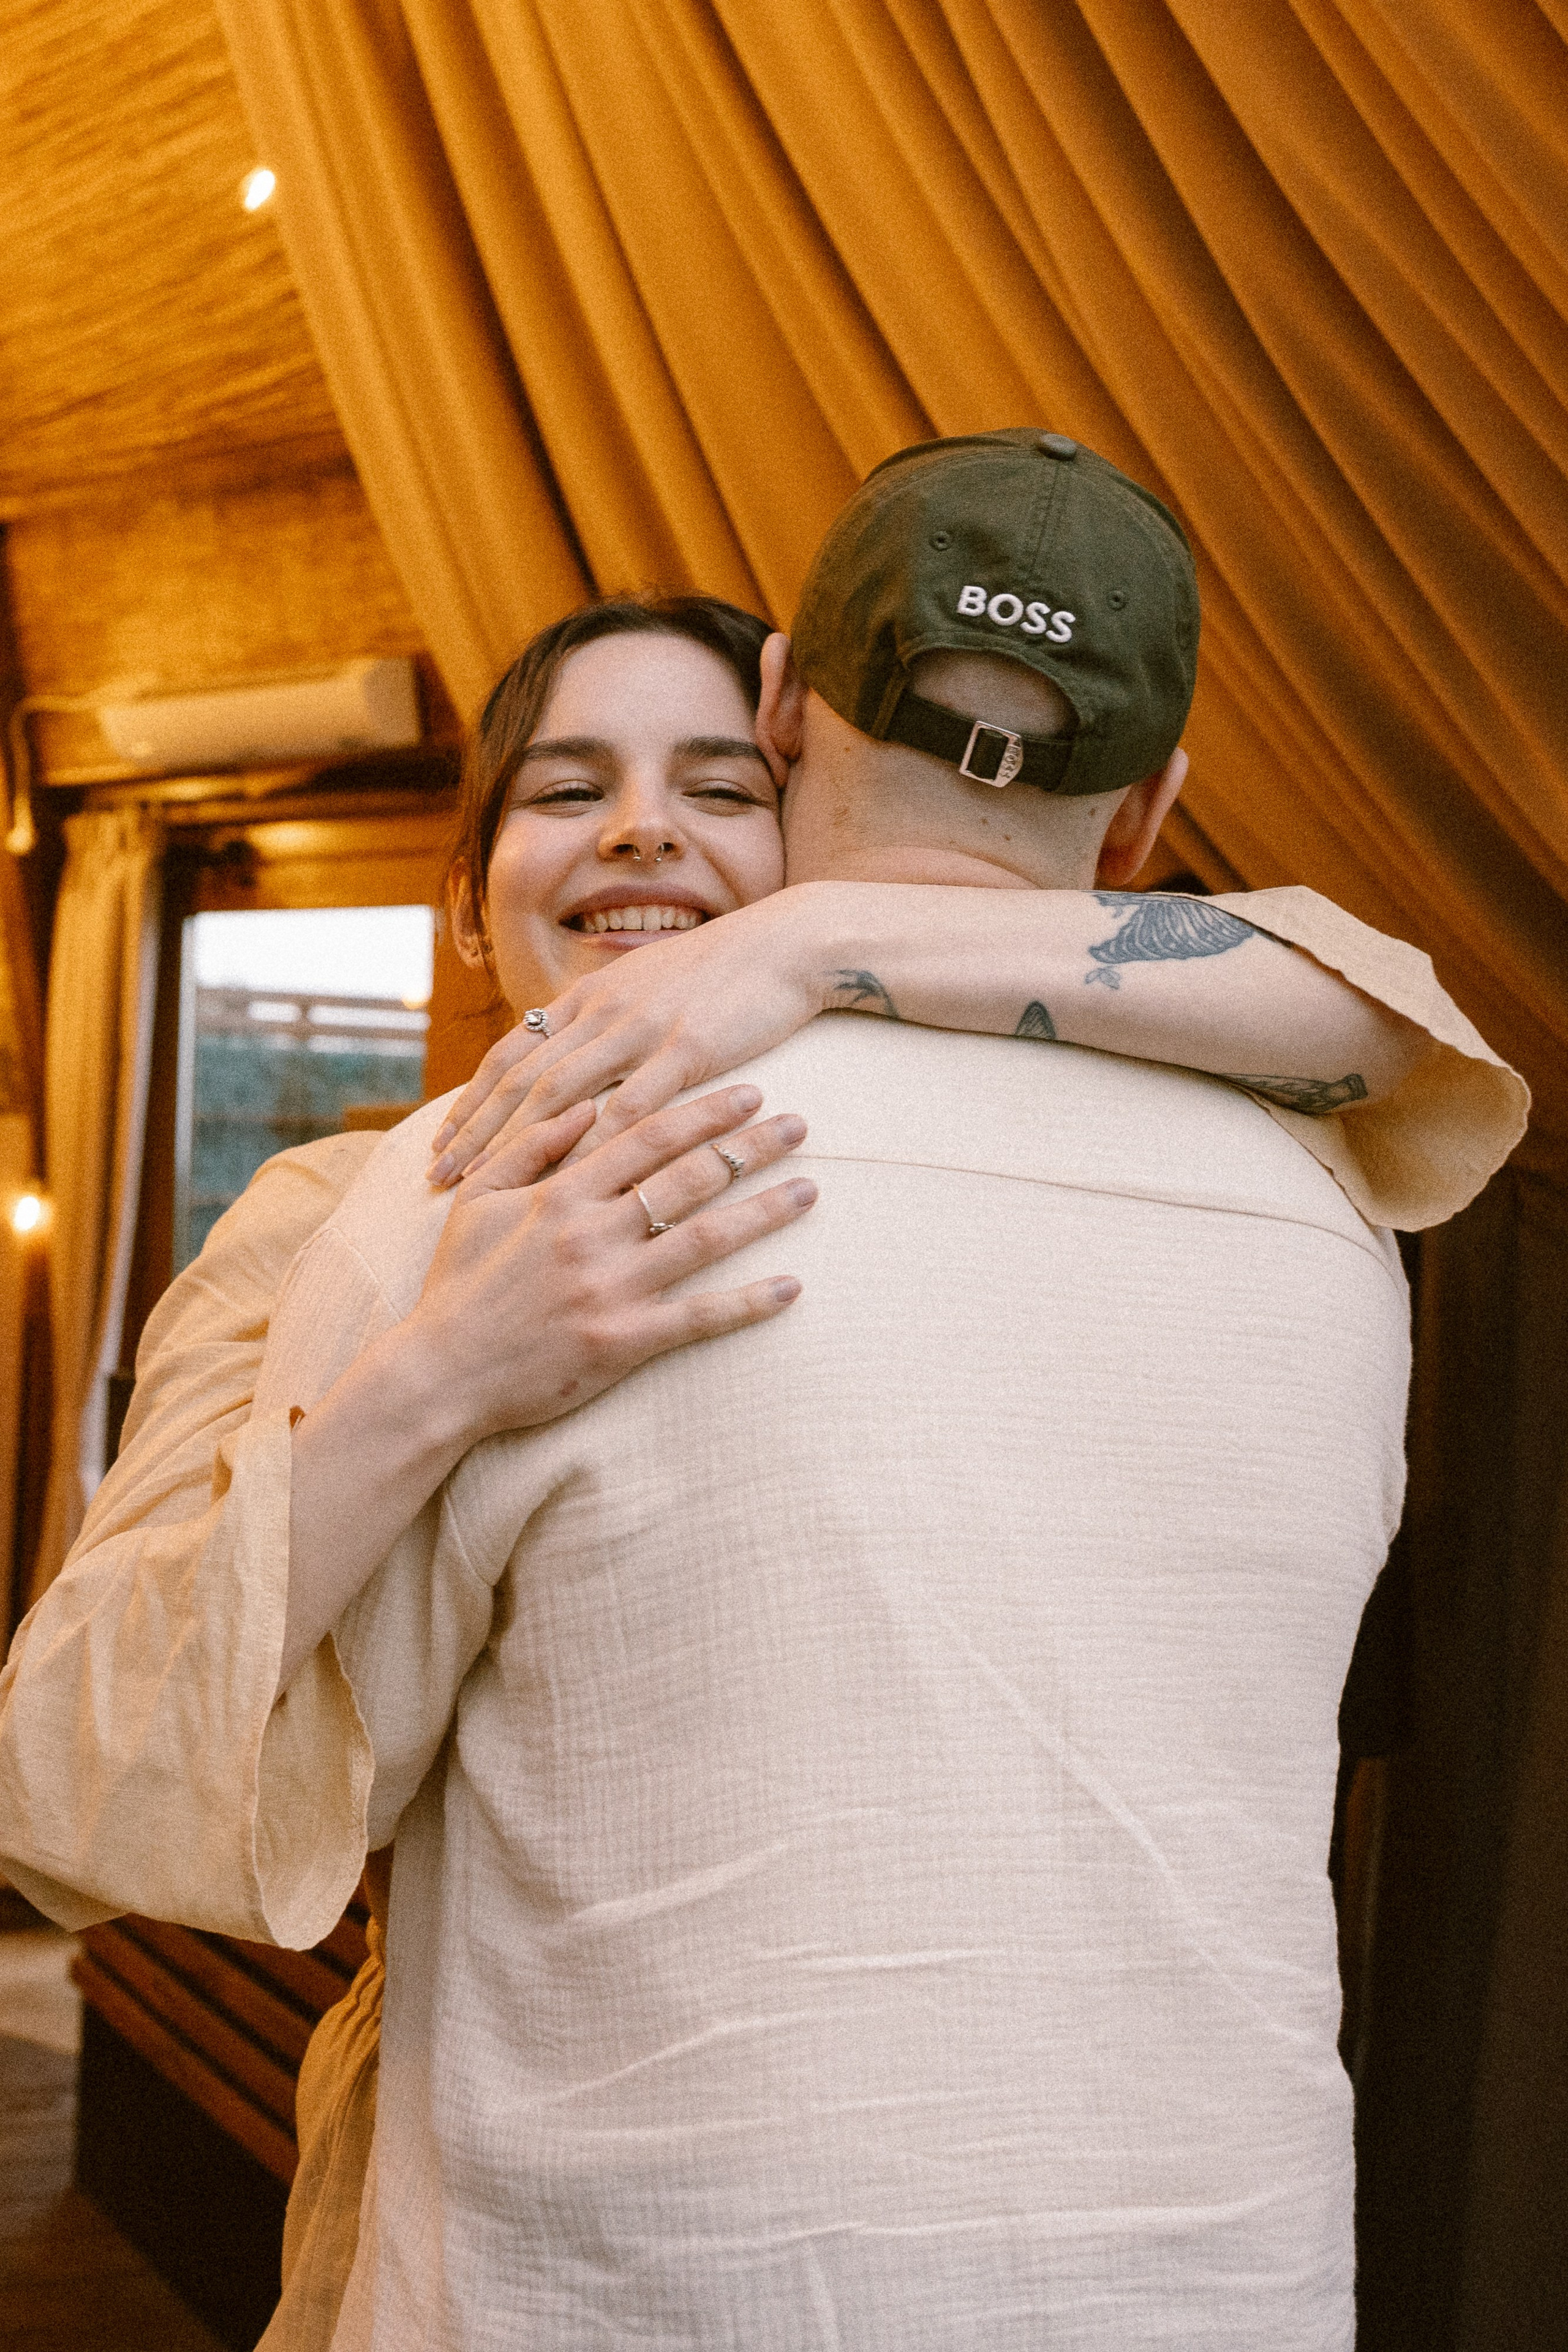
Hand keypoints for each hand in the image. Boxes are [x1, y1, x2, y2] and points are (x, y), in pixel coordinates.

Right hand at [406, 1082, 815, 1441]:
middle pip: (689, 1177)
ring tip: (811, 1189)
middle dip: (750, 1146)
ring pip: (705, 1238)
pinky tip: (792, 1288)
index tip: (750, 1091)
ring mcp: (611, 1289)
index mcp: (561, 1194)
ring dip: (765, 1212)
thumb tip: (586, 1103)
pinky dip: (749, 1303)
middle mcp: (592, 1234)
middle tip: (801, 1123)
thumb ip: (531, 1146)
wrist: (440, 1374)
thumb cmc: (459, 1284)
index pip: (647, 1135)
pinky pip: (699, 1317)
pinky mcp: (623, 1343)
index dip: (704, 1111)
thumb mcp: (481, 1201)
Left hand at [427, 894, 825, 1187]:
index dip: (472, 1099)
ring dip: (514, 1143)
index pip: (512, 1052)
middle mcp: (601, 1010)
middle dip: (474, 1130)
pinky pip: (632, 1104)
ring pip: (560, 1093)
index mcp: (589, 995)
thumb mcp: (648, 986)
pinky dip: (594, 1144)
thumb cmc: (725, 972)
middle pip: (520, 1079)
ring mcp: (641, 1028)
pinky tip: (572, 1182)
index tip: (442, 1142)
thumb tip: (573, 1056)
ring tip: (482, 1187)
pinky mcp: (687, 1049)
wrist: (788, 944)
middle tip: (437, 1176)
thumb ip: (606, 1021)